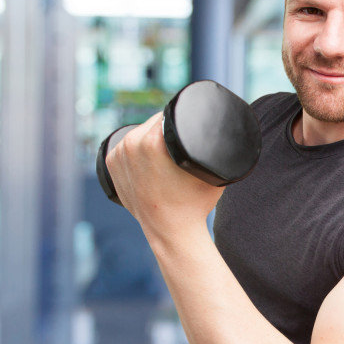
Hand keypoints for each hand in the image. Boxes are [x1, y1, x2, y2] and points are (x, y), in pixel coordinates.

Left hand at [105, 112, 223, 244]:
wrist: (171, 231)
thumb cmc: (195, 202)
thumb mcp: (212, 170)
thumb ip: (223, 146)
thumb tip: (232, 126)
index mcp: (152, 141)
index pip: (167, 113)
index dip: (179, 112)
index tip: (189, 120)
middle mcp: (131, 145)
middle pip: (151, 121)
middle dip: (164, 125)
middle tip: (179, 137)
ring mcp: (118, 156)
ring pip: (137, 131)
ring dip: (149, 134)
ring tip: (164, 146)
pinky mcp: (111, 165)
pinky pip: (124, 144)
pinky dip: (134, 146)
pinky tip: (145, 152)